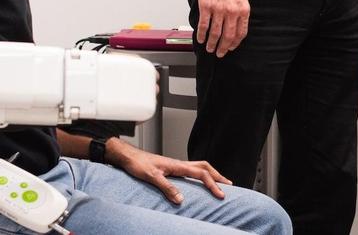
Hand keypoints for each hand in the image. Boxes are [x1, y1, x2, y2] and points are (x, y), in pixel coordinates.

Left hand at [108, 139, 231, 203]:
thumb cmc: (138, 164)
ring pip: (200, 167)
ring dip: (211, 174)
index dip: (212, 184)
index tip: (221, 194)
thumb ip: (167, 187)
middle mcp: (179, 164)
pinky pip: (192, 170)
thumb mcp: (152, 176)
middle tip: (229, 186)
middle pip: (205, 167)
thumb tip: (181, 199)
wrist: (128, 156)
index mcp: (178, 165)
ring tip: (219, 183)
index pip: (201, 174)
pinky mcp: (172, 169)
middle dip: (218, 176)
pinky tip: (200, 181)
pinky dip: (201, 175)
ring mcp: (176, 166)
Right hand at [196, 0, 249, 56]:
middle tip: (219, 53)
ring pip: (215, 33)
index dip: (235, 43)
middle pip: (228, 36)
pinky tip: (200, 38)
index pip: (241, 33)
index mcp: (243, 10)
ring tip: (209, 48)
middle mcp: (232, 12)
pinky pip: (203, 25)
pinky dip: (201, 34)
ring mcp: (219, 10)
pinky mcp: (206, 6)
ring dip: (211, 43)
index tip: (231, 47)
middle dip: (223, 48)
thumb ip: (240, 10)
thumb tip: (236, 24)